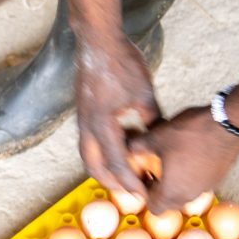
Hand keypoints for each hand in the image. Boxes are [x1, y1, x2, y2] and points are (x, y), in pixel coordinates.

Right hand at [75, 33, 160, 195]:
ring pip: (88, 156)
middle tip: (130, 193)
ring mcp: (82, 120)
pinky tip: (119, 150)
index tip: (144, 196)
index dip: (130, 183)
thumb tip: (156, 137)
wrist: (97, 42)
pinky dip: (102, 154)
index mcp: (102, 126)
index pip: (117, 164)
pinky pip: (89, 142)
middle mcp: (87, 127)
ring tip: (123, 177)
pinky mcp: (84, 113)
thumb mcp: (144, 94)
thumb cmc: (121, 64)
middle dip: (112, 184)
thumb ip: (150, 119)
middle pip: (94, 167)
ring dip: (104, 170)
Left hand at [126, 106, 238, 213]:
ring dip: (175, 184)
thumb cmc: (189, 133)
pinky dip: (190, 176)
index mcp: (172, 191)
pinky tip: (187, 156)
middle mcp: (190, 195)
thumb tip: (126, 149)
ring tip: (169, 162)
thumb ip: (136, 147)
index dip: (145, 196)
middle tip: (153, 171)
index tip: (143, 179)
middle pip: (169, 204)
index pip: (154, 209)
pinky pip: (199, 184)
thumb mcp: (155, 137)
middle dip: (159, 191)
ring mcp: (207, 187)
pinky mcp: (218, 177)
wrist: (228, 122)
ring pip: (185, 194)